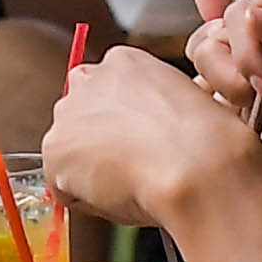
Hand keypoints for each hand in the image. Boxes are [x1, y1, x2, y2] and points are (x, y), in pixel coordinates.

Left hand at [36, 45, 261, 240]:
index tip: (140, 142)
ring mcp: (67, 116)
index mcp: (124, 62)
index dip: (122, 125)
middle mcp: (88, 80)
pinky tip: (119, 195)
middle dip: (97, 143)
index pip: (105, 93)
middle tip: (133, 166)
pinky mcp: (55, 153)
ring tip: (132, 182)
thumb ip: (150, 109)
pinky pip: (65, 188)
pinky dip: (87, 200)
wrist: (198, 165)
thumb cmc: (206, 142)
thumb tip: (143, 135)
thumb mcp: (185, 105)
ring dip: (91, 171)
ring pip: (70, 154)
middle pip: (79, 119)